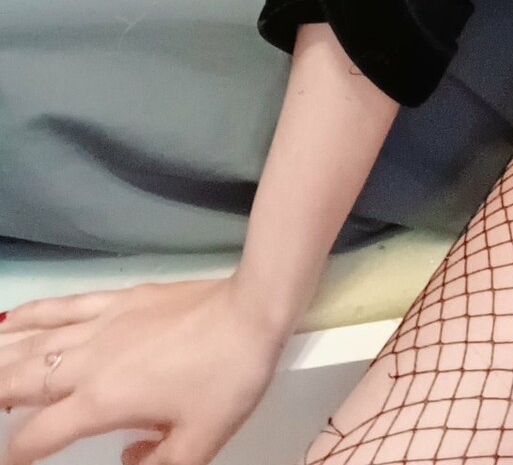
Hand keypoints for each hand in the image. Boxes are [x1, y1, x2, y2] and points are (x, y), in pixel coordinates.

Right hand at [0, 276, 287, 464]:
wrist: (253, 309)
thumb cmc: (228, 378)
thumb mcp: (198, 443)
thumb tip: (128, 462)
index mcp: (102, 402)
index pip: (39, 435)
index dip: (15, 456)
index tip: (10, 463)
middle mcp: (89, 361)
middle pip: (20, 381)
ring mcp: (101, 324)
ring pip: (32, 340)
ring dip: (1, 353)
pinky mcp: (118, 299)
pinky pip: (64, 305)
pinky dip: (31, 312)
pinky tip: (10, 317)